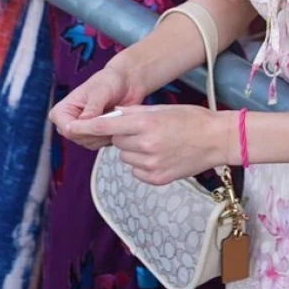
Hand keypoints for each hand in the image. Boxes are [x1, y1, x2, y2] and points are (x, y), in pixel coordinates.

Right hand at [51, 62, 144, 148]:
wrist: (125, 82)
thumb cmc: (110, 80)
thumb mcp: (101, 90)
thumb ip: (93, 106)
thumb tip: (83, 120)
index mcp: (62, 111)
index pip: (67, 129)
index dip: (84, 129)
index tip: (101, 121)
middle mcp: (69, 123)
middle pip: (78, 138)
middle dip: (97, 130)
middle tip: (113, 117)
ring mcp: (81, 130)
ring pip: (89, 143)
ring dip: (105, 133)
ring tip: (116, 117)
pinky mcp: (93, 135)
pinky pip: (99, 144)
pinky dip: (110, 136)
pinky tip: (118, 123)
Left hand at [69, 105, 227, 184]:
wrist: (217, 140)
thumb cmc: (192, 120)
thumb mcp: (162, 110)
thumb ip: (134, 115)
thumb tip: (112, 118)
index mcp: (146, 124)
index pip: (106, 126)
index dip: (87, 127)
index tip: (72, 127)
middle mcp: (145, 146)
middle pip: (116, 141)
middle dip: (125, 136)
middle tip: (146, 131)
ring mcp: (150, 165)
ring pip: (125, 157)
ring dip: (134, 150)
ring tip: (158, 144)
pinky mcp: (155, 178)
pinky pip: (136, 171)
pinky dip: (142, 164)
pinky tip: (161, 156)